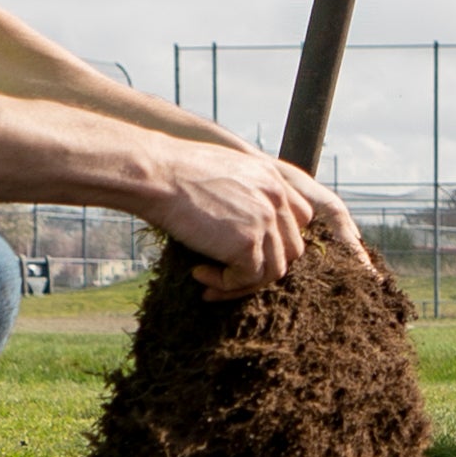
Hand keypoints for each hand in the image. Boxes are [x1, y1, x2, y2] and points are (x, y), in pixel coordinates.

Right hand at [162, 150, 366, 296]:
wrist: (156, 174)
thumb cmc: (174, 172)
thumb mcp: (223, 172)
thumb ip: (243, 193)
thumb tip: (239, 224)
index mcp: (272, 178)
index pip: (299, 219)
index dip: (279, 240)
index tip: (250, 250)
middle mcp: (276, 197)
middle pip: (291, 249)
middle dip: (263, 266)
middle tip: (230, 273)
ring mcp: (265, 220)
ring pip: (274, 270)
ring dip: (243, 281)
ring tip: (210, 279)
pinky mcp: (247, 242)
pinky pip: (247, 278)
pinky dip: (225, 284)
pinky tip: (198, 273)